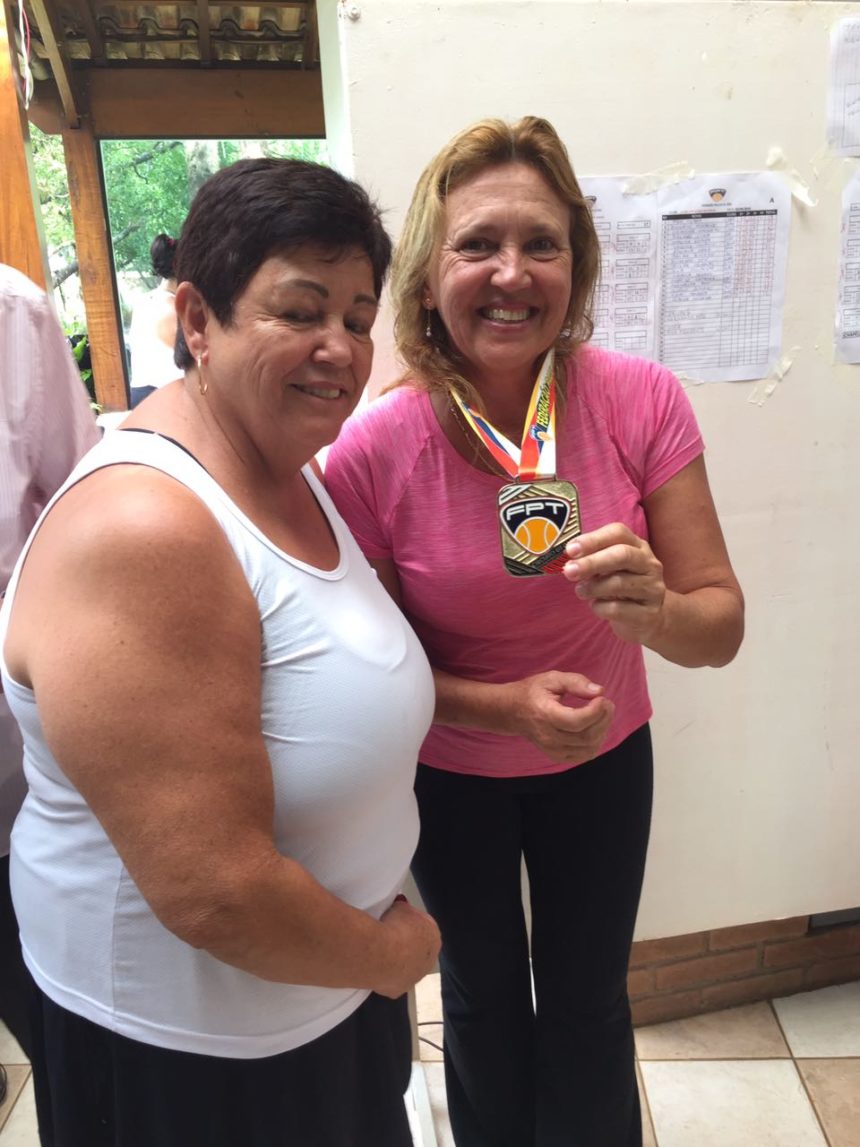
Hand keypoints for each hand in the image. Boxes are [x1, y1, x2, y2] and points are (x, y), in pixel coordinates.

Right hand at [374, 897, 440, 998]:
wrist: (379, 952)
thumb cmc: (392, 927)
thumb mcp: (401, 907)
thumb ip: (404, 911)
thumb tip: (399, 910)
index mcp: (434, 937)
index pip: (423, 929)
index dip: (408, 924)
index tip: (396, 920)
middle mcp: (428, 961)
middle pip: (415, 950)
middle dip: (404, 944)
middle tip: (387, 936)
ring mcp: (413, 978)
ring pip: (403, 967)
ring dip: (394, 960)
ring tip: (378, 950)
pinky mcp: (397, 990)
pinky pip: (389, 980)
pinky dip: (382, 973)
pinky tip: (373, 964)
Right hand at [504, 671, 614, 764]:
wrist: (512, 712)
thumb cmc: (533, 692)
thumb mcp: (551, 679)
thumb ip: (575, 682)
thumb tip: (599, 691)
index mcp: (545, 715)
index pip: (577, 721)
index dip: (596, 711)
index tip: (601, 697)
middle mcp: (548, 737)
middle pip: (587, 736)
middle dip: (604, 719)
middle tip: (606, 703)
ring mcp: (553, 750)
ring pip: (589, 748)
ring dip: (603, 730)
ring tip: (602, 714)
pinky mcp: (558, 756)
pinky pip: (585, 755)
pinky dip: (596, 742)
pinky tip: (595, 727)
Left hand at [563, 524, 665, 645]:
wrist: (649, 619)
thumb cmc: (621, 587)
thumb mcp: (610, 568)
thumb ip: (593, 559)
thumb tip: (570, 559)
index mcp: (638, 546)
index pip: (618, 533)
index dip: (593, 539)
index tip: (570, 550)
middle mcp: (650, 564)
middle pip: (622, 555)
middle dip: (592, 562)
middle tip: (569, 571)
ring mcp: (652, 588)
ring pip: (619, 583)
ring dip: (592, 587)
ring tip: (580, 591)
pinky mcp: (649, 613)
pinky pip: (617, 609)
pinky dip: (599, 607)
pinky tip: (597, 606)